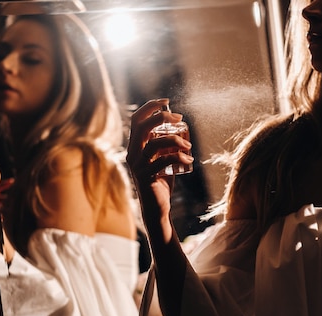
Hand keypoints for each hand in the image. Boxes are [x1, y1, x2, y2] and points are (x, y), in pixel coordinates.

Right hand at [126, 99, 192, 237]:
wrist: (157, 208)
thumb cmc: (161, 182)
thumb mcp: (163, 159)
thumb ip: (167, 145)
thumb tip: (181, 127)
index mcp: (134, 146)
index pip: (137, 119)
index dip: (150, 107)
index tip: (166, 102)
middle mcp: (132, 153)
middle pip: (142, 126)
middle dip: (162, 117)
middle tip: (179, 118)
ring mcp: (138, 165)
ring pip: (154, 143)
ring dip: (174, 140)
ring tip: (188, 146)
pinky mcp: (146, 177)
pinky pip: (163, 161)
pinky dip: (178, 158)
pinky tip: (189, 161)